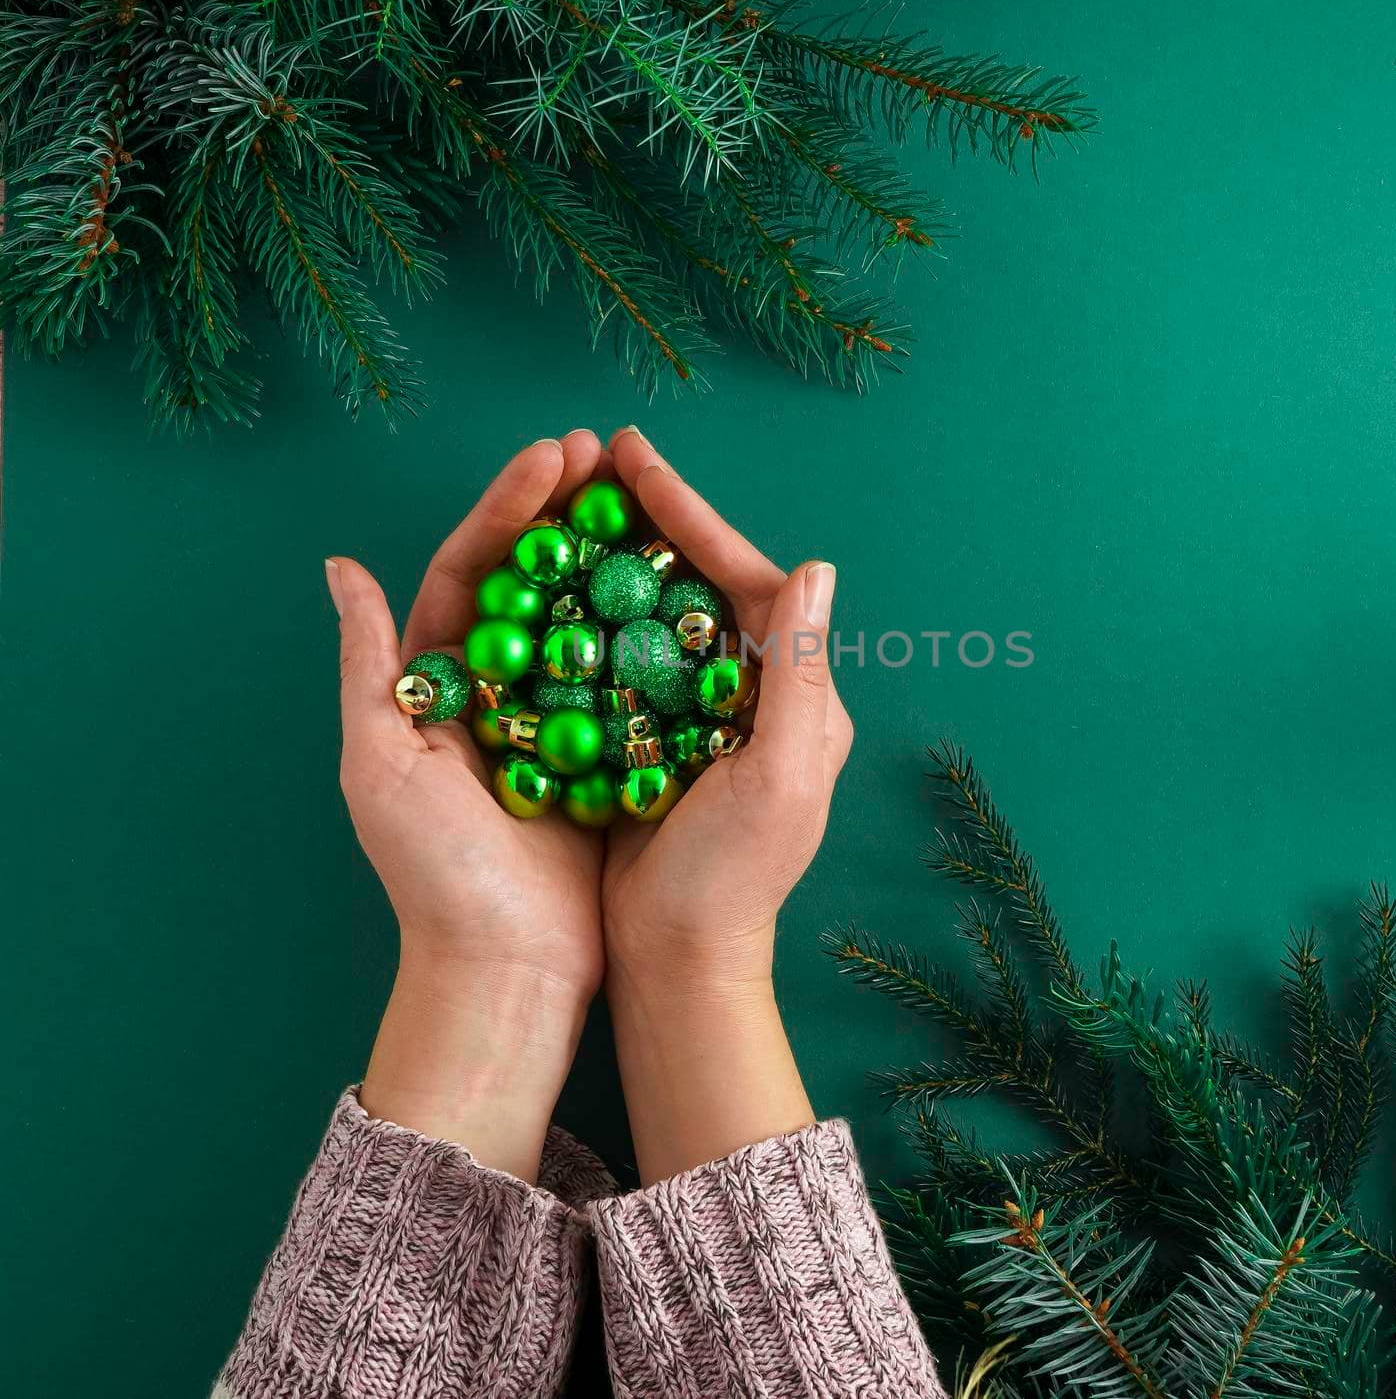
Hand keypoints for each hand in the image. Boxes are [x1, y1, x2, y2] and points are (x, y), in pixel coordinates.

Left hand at [326, 431, 610, 1177]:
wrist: (507, 969)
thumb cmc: (432, 873)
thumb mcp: (379, 763)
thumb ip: (369, 665)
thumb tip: (342, 565)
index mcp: (434, 682)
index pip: (470, 568)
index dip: (509, 507)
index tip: (556, 457)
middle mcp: (495, 689)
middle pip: (532, 578)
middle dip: (567, 511)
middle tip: (611, 454)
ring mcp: (552, 717)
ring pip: (584, 614)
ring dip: (612, 553)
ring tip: (651, 497)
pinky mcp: (601, 749)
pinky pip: (625, 673)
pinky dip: (647, 625)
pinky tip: (682, 583)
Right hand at [598, 427, 850, 1180]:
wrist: (679, 960)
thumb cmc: (736, 875)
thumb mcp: (783, 774)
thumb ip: (801, 673)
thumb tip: (818, 566)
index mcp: (796, 694)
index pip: (749, 578)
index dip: (692, 514)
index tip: (636, 457)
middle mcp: (756, 695)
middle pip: (701, 582)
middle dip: (651, 518)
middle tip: (594, 458)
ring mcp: (703, 717)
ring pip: (659, 612)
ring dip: (617, 556)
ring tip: (568, 501)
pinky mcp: (655, 741)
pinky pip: (626, 658)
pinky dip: (594, 615)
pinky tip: (554, 583)